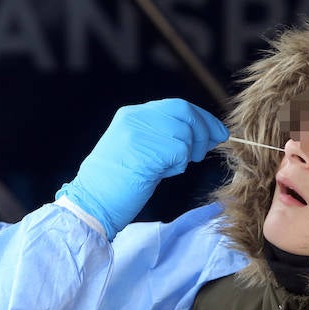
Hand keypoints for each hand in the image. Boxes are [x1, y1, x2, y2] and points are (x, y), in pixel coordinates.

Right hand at [56, 99, 228, 239]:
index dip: (201, 118)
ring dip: (187, 154)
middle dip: (204, 130)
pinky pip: (179, 152)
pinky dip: (178, 166)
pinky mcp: (146, 152)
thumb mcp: (135, 149)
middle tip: (206, 150)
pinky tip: (161, 174)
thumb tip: (200, 134)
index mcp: (130, 115)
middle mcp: (134, 118)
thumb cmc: (115, 184)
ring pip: (184, 134)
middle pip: (184, 112)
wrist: (91, 204)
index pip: (176, 106)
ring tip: (168, 168)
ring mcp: (139, 133)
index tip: (217, 132)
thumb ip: (161, 136)